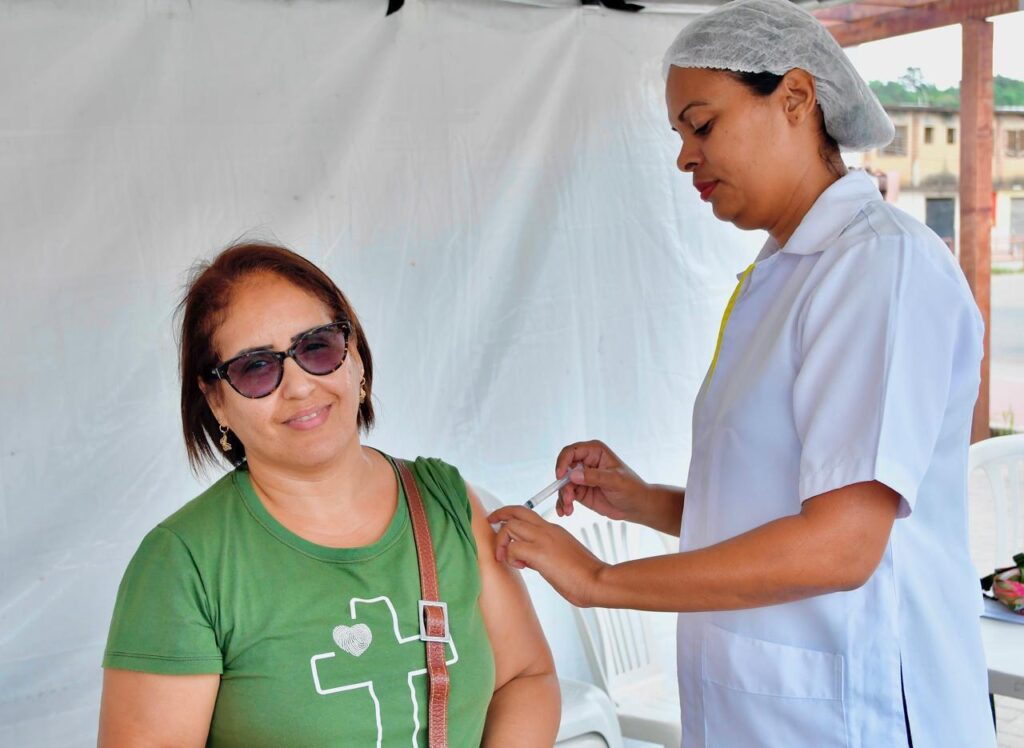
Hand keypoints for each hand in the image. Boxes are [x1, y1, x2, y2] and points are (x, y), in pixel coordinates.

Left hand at [486, 506, 606, 607]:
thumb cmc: (585, 575)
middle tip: (490, 522)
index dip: (511, 517)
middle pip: (516, 511)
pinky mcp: (540, 553)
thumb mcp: (562, 559)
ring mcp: (544, 539)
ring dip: (501, 541)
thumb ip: (544, 555)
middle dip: (499, 515)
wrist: (599, 580)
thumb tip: (527, 560)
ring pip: (510, 526)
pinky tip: (520, 567)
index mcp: (554, 530)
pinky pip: (513, 548)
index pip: (528, 515)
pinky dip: (510, 557)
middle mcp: (547, 530)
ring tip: (504, 557)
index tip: (501, 524)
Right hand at [555, 440, 647, 521]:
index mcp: (594, 452)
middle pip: (564, 470)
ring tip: (568, 510)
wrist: (636, 506)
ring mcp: (581, 477)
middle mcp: (585, 462)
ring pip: (563, 484)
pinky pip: (566, 495)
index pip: (571, 452)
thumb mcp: (615, 481)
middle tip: (568, 499)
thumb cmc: (631, 488)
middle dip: (563, 485)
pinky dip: (563, 503)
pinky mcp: (580, 491)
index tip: (560, 477)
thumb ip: (594, 477)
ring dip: (563, 497)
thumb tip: (573, 475)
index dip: (563, 462)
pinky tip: (565, 512)